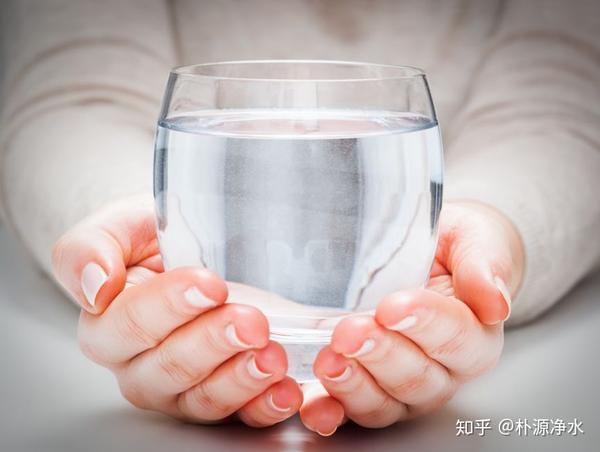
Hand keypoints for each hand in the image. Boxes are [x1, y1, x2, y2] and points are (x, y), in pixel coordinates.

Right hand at [52, 197, 302, 425]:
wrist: (192, 246)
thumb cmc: (154, 239)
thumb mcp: (120, 227)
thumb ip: (89, 250)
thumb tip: (95, 286)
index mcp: (109, 326)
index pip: (131, 325)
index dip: (170, 307)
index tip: (209, 285)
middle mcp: (142, 365)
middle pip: (171, 368)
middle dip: (214, 343)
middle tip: (250, 320)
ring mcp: (183, 388)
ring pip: (204, 399)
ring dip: (242, 379)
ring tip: (272, 356)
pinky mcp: (223, 397)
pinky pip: (241, 414)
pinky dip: (265, 405)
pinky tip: (285, 389)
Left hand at [299, 201, 524, 434]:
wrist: (425, 257)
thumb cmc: (449, 249)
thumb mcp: (472, 239)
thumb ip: (484, 264)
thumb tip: (496, 302)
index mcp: (473, 336)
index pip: (456, 338)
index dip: (424, 324)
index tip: (393, 307)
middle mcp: (441, 372)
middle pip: (416, 377)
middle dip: (380, 354)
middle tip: (350, 331)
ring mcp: (401, 388)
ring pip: (383, 403)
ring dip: (352, 385)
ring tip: (329, 360)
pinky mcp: (365, 391)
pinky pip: (348, 411)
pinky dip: (328, 411)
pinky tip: (311, 403)